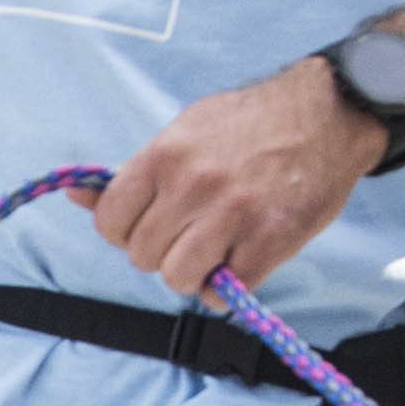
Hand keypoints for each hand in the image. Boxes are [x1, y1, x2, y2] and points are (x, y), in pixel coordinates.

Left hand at [94, 58, 382, 301]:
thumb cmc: (252, 122)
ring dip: (191, 274)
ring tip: (210, 254)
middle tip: (187, 237)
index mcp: (165, 156)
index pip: (110, 220)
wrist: (328, 113)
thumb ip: (136, 170)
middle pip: (142, 255)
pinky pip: (224, 292)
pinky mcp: (269, 240)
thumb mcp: (185, 130)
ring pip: (178, 278)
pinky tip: (237, 265)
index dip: (124, 232)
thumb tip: (77, 195)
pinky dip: (226, 289)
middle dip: (160, 253)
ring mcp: (231, 215)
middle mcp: (193, 185)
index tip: (146, 226)